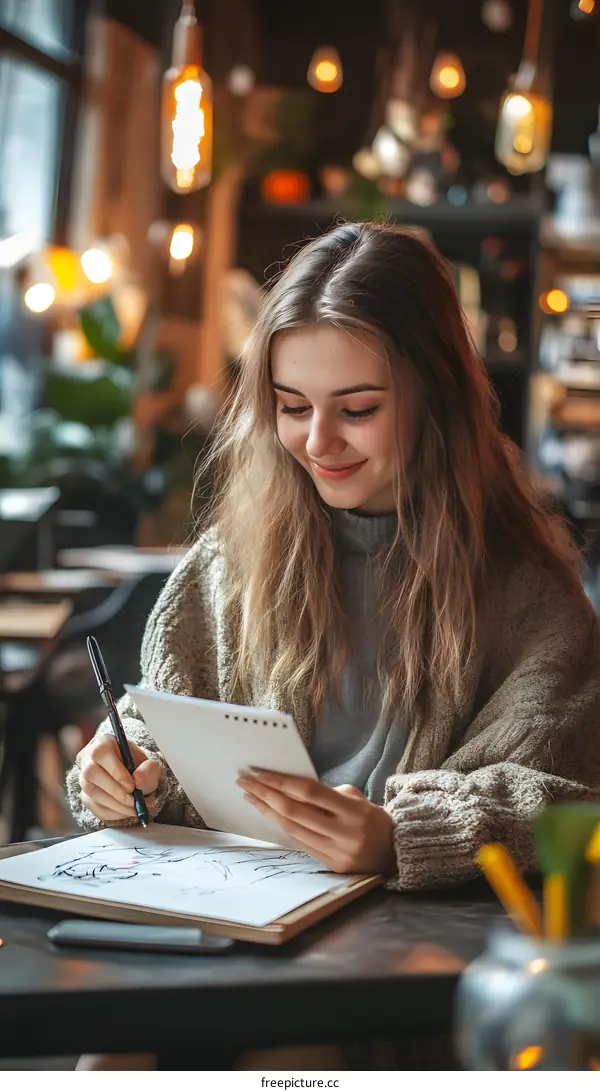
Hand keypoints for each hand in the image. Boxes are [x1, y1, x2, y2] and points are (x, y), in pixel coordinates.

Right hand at [77, 734, 162, 823]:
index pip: (101, 753)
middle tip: (134, 802)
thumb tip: (138, 781)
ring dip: (115, 805)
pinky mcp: (84, 794)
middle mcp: (87, 758)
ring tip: (135, 808)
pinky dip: (112, 812)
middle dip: (116, 792)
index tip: (132, 786)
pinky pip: (93, 806)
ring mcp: (83, 777)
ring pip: (91, 792)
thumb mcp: (150, 764)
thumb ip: (148, 770)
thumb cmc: (139, 766)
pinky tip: (126, 811)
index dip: (116, 771)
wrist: (134, 776)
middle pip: (91, 773)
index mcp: (103, 742)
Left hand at [237, 771, 396, 874]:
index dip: (281, 782)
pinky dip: (282, 828)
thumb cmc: (371, 818)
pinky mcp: (331, 866)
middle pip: (295, 812)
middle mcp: (345, 833)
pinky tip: (270, 815)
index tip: (259, 773)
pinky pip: (300, 844)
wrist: (394, 852)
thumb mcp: (356, 798)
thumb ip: (326, 794)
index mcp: (353, 811)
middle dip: (266, 795)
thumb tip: (290, 787)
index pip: (309, 792)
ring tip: (252, 797)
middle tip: (246, 783)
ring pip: (293, 830)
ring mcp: (337, 852)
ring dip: (268, 812)